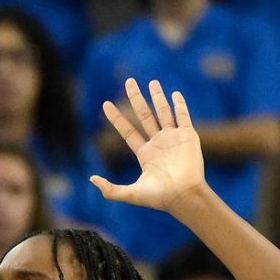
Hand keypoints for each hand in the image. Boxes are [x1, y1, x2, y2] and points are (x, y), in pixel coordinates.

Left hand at [92, 79, 207, 212]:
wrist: (184, 196)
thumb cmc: (160, 198)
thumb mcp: (130, 194)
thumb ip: (110, 189)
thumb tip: (91, 179)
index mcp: (145, 153)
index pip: (127, 131)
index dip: (116, 118)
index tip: (105, 104)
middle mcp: (158, 143)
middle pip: (144, 115)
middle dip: (136, 98)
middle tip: (129, 81)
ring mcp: (173, 138)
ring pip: (164, 112)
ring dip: (158, 97)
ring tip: (152, 82)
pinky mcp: (188, 136)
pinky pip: (183, 117)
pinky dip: (180, 105)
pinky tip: (175, 94)